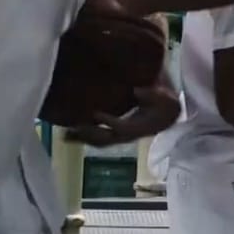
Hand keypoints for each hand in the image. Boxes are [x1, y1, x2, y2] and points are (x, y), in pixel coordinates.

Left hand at [65, 80, 181, 147]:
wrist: (168, 116)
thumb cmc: (166, 105)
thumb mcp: (167, 98)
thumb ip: (154, 94)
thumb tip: (136, 91)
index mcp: (141, 126)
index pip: (123, 127)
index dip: (109, 122)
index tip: (96, 114)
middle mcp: (128, 135)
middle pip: (106, 139)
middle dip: (89, 134)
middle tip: (73, 127)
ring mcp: (120, 137)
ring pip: (99, 142)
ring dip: (82, 139)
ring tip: (65, 134)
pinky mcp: (114, 135)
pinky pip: (97, 139)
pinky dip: (83, 137)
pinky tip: (69, 133)